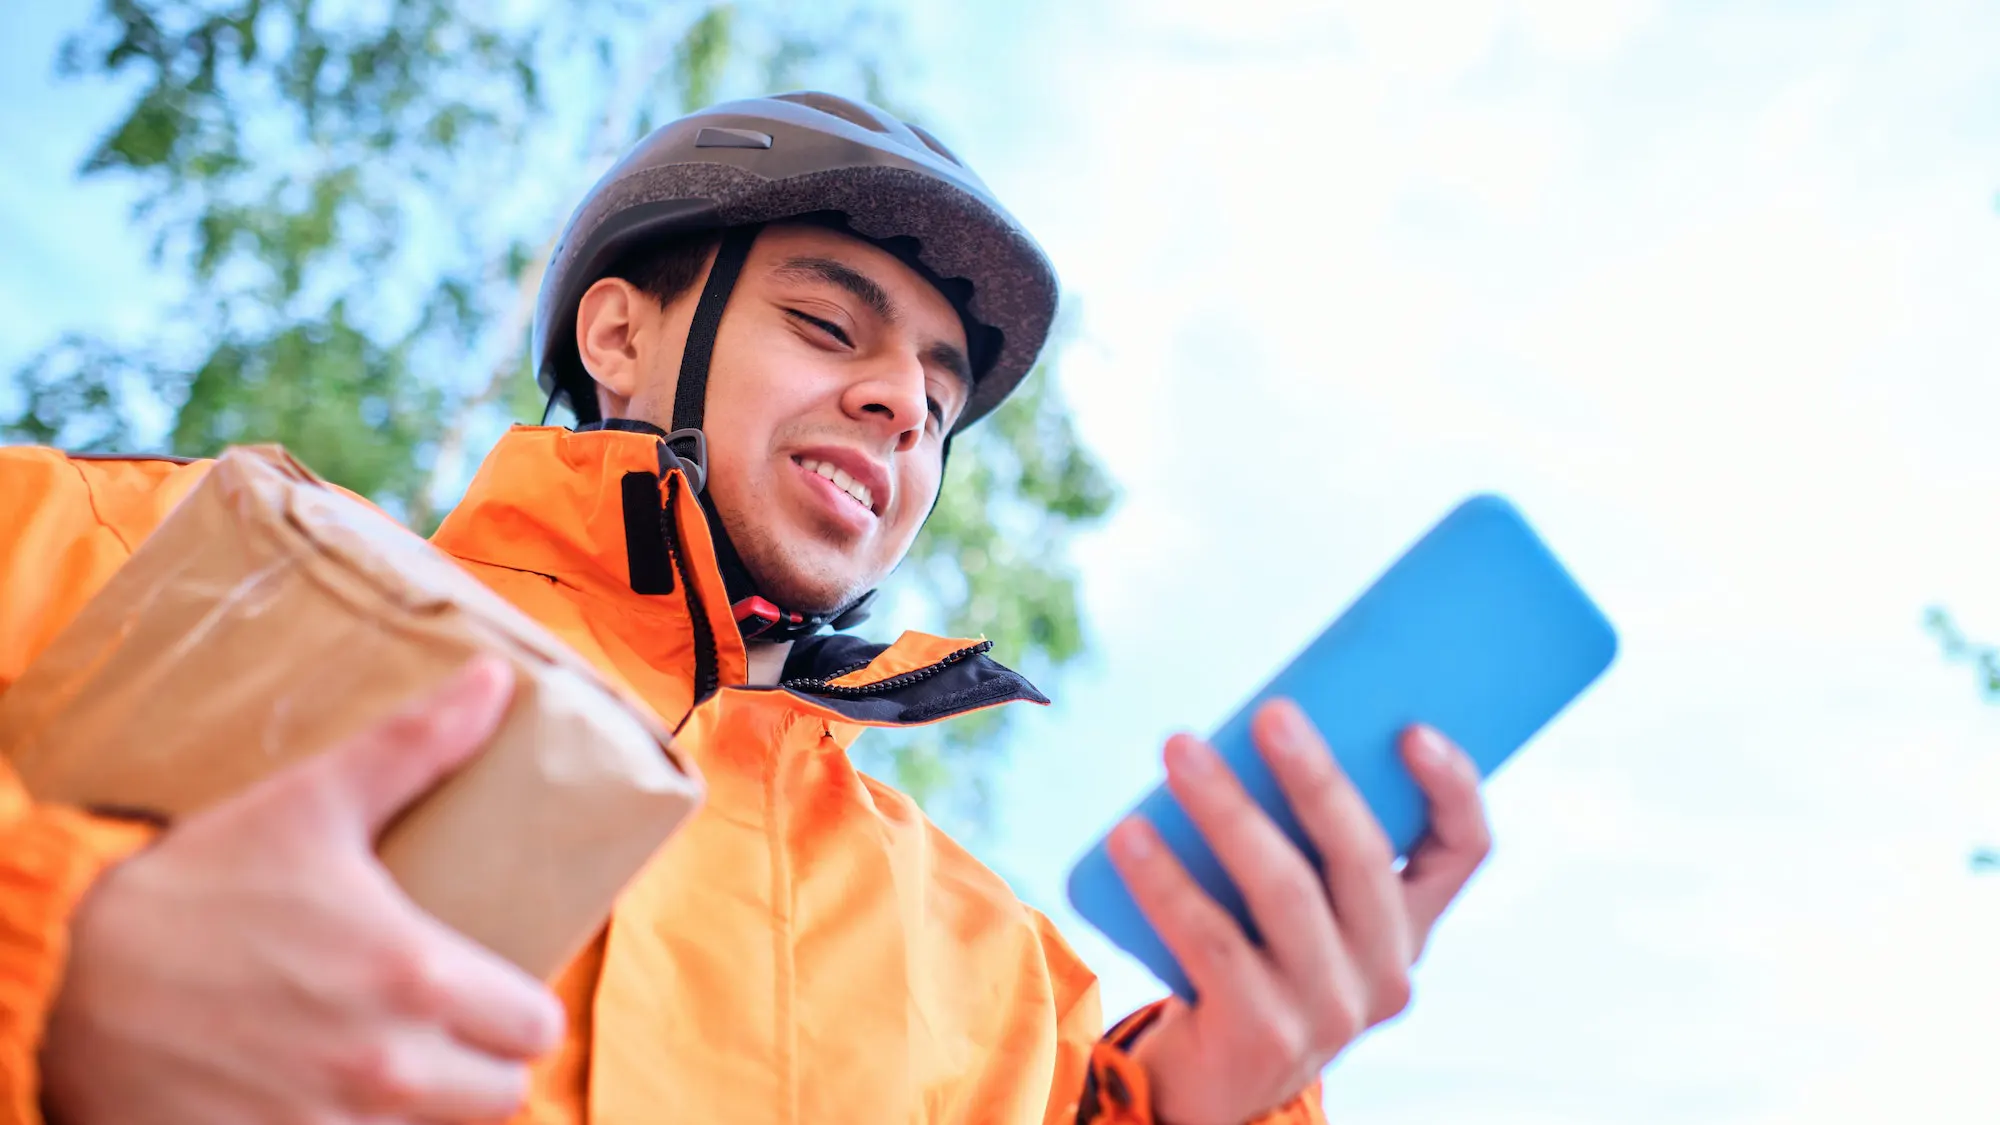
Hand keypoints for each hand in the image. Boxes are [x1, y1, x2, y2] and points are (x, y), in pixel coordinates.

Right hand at [41, 656, 563, 1124]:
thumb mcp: (305, 805)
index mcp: (414, 976)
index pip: (534, 1027)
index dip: (518, 1010)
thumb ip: (415, 747)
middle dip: (481, 1067)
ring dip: (426, 1111)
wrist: (63, 984)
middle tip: (444, 1034)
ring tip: (385, 1069)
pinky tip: (327, 1103)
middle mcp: (387, 1068)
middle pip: (501, 1097)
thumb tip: (494, 679)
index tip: (490, 994)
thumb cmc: (193, 892)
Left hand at [1109, 700, 1491, 1124]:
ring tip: (1179, 750)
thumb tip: (1251, 731)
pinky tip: (1128, 835)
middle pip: (1362, 857)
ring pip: (1285, 890)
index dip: (1451, 788)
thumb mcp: (1294, 906)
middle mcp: (1384, 972)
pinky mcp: (1263, 1035)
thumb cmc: (1249, 958)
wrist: (1207, 1082)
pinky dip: (1165, 881)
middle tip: (1269, 712)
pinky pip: (1211, 941)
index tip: (1410, 729)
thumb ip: (1296, 839)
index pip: (1464, 851)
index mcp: (1406, 925)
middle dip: (1316, 777)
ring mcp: (1329, 1011)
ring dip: (1228, 810)